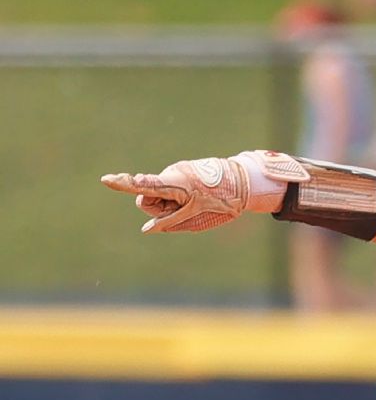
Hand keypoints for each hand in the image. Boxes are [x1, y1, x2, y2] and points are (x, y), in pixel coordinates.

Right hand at [101, 151, 302, 232]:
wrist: (245, 182)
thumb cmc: (221, 202)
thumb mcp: (195, 218)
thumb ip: (169, 222)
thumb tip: (147, 228)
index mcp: (174, 184)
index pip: (143, 186)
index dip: (124, 184)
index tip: (106, 179)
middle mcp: (172, 174)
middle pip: (149, 197)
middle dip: (159, 207)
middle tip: (184, 209)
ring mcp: (177, 171)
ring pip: (162, 194)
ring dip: (171, 203)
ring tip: (196, 202)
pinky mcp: (183, 171)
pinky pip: (173, 189)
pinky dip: (179, 197)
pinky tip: (199, 197)